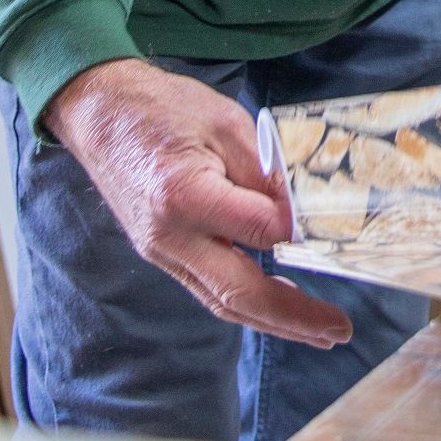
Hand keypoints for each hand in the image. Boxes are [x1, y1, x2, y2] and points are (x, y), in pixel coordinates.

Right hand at [42, 58, 352, 348]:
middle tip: (338, 329)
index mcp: (183, 195)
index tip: (338, 235)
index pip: (257, 230)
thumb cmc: (163, 108)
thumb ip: (265, 171)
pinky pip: (207, 287)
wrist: (102, 111)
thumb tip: (302, 215)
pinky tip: (276, 304)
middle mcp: (168, 235)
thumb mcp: (227, 123)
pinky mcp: (161, 254)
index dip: (299, 234)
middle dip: (293, 318)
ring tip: (317, 332)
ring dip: (273, 321)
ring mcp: (160, 251)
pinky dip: (246, 302)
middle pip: (236, 292)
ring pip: (221, 301)